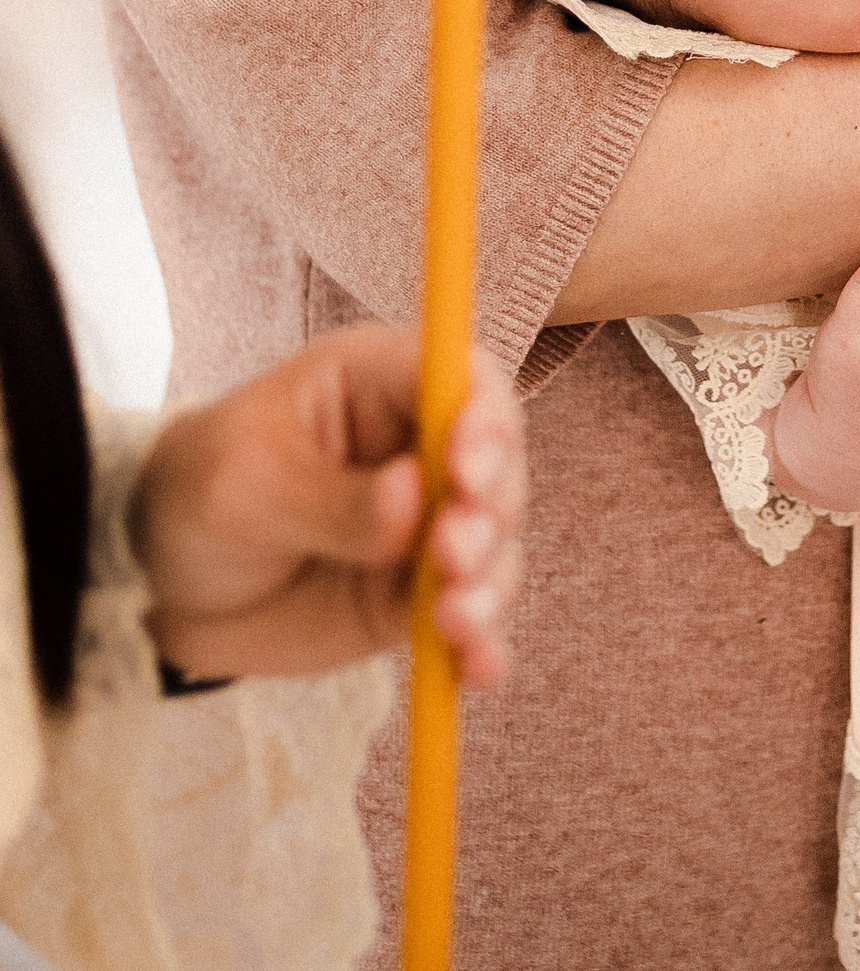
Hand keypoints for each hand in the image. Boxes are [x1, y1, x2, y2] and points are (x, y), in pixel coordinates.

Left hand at [131, 325, 525, 687]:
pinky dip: (482, 643)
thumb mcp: (242, 484)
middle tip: (450, 550)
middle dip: (488, 513)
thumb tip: (410, 498)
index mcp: (382, 386)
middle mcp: (425, 449)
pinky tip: (478, 667)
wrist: (169, 587)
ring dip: (486, 582)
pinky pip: (473, 616)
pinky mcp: (427, 590)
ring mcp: (433, 523)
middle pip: (499, 467)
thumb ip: (328, 497)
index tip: (466, 471)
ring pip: (495, 546)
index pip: (463, 382)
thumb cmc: (199, 495)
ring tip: (452, 618)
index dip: (483, 420)